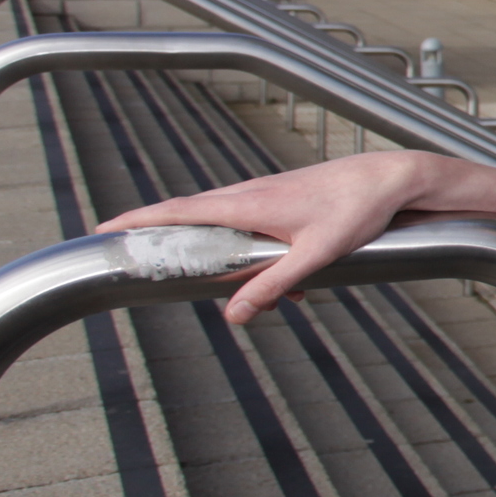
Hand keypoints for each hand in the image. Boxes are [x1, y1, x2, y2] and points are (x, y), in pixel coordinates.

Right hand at [98, 153, 424, 324]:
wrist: (391, 179)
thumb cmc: (357, 211)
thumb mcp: (315, 255)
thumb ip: (273, 286)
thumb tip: (234, 316)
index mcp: (248, 202)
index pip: (178, 210)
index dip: (138, 220)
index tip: (104, 230)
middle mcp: (250, 194)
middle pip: (193, 218)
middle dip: (170, 243)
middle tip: (142, 263)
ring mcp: (266, 194)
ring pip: (227, 228)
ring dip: (228, 260)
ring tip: (245, 292)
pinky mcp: (283, 200)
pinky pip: (254, 228)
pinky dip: (260, 256)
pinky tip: (294, 288)